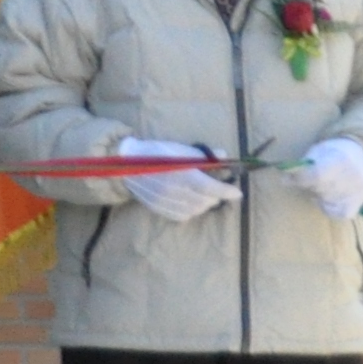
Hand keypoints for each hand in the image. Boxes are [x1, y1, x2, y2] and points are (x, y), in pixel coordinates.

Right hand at [115, 136, 237, 222]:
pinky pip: (183, 216)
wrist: (125, 164)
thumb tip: (224, 156)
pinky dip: (192, 210)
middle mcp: (174, 190)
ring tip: (203, 194)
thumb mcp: (180, 148)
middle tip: (216, 188)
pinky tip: (189, 201)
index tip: (237, 193)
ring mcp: (165, 202)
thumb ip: (203, 155)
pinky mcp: (159, 209)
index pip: (211, 187)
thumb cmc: (156, 152)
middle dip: (216, 195)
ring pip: (196, 210)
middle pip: (206, 200)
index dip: (227, 191)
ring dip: (205, 203)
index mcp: (181, 172)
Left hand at [290, 136, 362, 219]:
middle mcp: (354, 177)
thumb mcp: (317, 151)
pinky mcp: (360, 203)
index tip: (288, 178)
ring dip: (318, 196)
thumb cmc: (332, 153)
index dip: (300, 179)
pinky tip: (328, 198)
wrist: (362, 155)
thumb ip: (303, 165)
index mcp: (342, 160)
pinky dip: (329, 208)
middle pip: (321, 190)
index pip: (318, 176)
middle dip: (309, 186)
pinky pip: (339, 214)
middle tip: (310, 180)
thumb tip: (284, 180)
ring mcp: (359, 192)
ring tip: (323, 185)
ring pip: (327, 202)